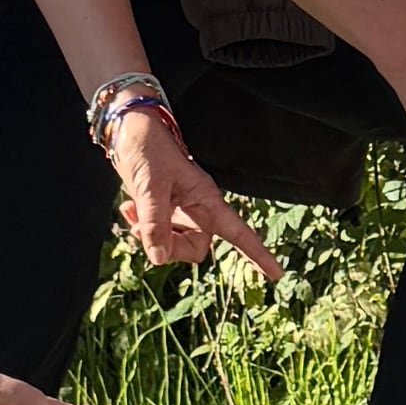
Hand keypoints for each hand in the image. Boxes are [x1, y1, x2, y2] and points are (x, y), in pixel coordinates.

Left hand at [109, 103, 278, 287]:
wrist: (130, 129)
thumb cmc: (148, 148)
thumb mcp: (151, 184)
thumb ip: (155, 222)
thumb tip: (159, 258)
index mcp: (207, 200)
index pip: (239, 233)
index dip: (258, 255)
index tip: (276, 274)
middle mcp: (198, 209)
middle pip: (195, 248)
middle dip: (168, 247)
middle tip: (142, 230)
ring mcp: (181, 211)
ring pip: (173, 245)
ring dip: (149, 237)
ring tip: (132, 213)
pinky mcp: (164, 210)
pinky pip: (157, 235)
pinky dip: (141, 228)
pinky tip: (129, 209)